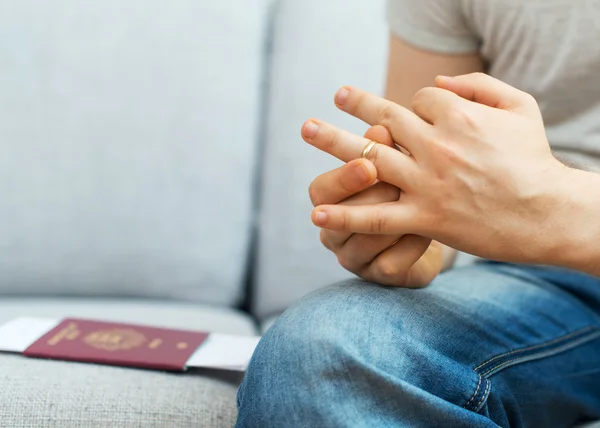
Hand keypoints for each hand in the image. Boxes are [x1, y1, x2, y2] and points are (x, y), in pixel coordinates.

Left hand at [304, 73, 568, 263]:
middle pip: (384, 117)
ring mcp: (427, 183)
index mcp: (458, 117)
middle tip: (334, 97)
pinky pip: (377, 217)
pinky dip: (345, 214)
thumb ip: (478, 85)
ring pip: (370, 158)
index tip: (417, 118)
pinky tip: (316, 212)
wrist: (549, 213)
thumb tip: (436, 81)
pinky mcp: (425, 218)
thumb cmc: (535, 159)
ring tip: (306, 129)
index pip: (418, 100)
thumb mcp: (520, 106)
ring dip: (333, 143)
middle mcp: (437, 146)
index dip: (414, 106)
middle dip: (357, 104)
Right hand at [307, 124, 441, 286]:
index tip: (368, 164)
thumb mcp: (393, 165)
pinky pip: (390, 265)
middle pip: (339, 219)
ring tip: (420, 205)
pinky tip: (430, 234)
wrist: (433, 229)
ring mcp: (355, 258)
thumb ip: (382, 150)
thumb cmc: (406, 186)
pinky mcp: (380, 277)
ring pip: (365, 242)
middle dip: (372, 199)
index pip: (321, 191)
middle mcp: (334, 232)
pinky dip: (410, 247)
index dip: (343, 178)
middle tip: (397, 184)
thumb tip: (380, 128)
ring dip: (393, 222)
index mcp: (329, 202)